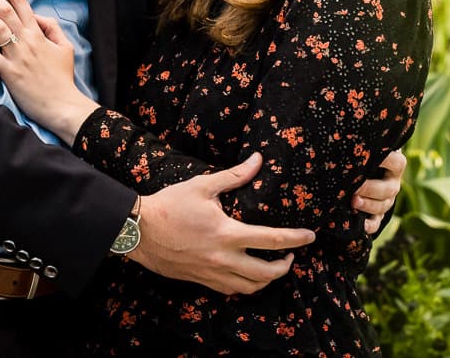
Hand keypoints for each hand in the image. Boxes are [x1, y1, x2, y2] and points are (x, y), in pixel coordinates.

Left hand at [0, 0, 96, 141]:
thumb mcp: (65, 47)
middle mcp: (27, 40)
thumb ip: (52, 28)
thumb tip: (36, 16)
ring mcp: (17, 56)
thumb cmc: (63, 78)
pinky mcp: (9, 73)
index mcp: (39, 32)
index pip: (21, 1)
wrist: (63, 105)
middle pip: (4, 8)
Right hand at [129, 152, 315, 295]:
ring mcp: (211, 273)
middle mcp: (223, 259)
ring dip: (267, 280)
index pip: (272, 240)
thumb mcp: (203, 185)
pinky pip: (230, 290)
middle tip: (292, 255)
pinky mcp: (201, 280)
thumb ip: (234, 176)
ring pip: (249, 287)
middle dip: (285, 266)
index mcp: (227, 233)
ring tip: (273, 266)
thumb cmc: (170, 205)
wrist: (139, 231)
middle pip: (266, 273)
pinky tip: (247, 274)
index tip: (310, 236)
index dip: (296, 239)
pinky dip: (245, 285)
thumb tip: (258, 160)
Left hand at [352, 149, 405, 233]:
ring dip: (367, 205)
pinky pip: (376, 223)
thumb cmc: (366, 151)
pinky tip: (360, 225)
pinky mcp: (378, 214)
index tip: (367, 156)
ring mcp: (387, 200)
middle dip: (370, 189)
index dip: (385, 160)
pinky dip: (369, 226)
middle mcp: (393, 183)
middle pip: (387, 189)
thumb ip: (368, 142)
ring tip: (353, 201)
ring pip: (382, 206)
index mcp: (396, 164)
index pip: (396, 162)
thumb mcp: (372, 146)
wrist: (367, 167)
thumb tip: (354, 129)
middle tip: (355, 186)